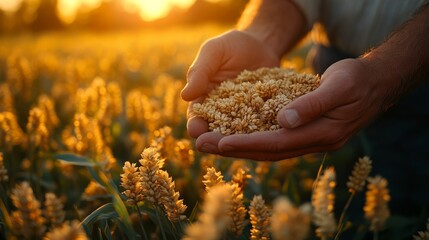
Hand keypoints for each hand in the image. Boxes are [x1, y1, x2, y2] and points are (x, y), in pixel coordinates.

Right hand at [181, 30, 279, 137]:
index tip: (197, 130)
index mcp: (204, 100)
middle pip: (217, 132)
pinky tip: (268, 134)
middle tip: (219, 144)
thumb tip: (184, 96)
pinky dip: (264, 131)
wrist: (262, 43)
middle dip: (217, 140)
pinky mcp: (264, 116)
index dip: (195, 126)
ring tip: (244, 144)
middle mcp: (223, 114)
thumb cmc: (231, 46)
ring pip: (240, 135)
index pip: (196, 118)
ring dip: (241, 141)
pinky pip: (263, 126)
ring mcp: (244, 117)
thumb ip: (200, 72)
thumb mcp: (213, 52)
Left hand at [194, 58, 388, 160]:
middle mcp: (313, 142)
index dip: (247, 143)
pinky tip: (234, 134)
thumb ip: (312, 104)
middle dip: (234, 149)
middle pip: (267, 150)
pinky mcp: (305, 132)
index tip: (220, 142)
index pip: (277, 143)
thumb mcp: (339, 86)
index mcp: (322, 134)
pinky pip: (275, 139)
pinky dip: (253, 138)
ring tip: (210, 142)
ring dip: (239, 146)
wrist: (375, 84)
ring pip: (268, 147)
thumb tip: (283, 121)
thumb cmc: (358, 81)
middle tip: (202, 144)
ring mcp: (309, 139)